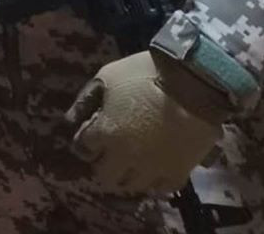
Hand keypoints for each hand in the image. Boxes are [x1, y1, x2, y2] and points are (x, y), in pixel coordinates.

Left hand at [65, 50, 228, 193]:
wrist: (193, 82)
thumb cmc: (143, 74)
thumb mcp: (106, 77)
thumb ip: (85, 100)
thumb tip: (70, 120)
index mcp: (105, 133)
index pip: (84, 149)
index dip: (86, 141)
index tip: (92, 134)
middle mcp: (125, 157)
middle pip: (105, 175)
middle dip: (103, 164)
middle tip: (109, 153)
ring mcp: (152, 168)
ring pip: (132, 186)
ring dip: (127, 176)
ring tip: (132, 163)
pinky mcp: (178, 172)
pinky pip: (161, 188)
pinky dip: (155, 182)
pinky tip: (154, 170)